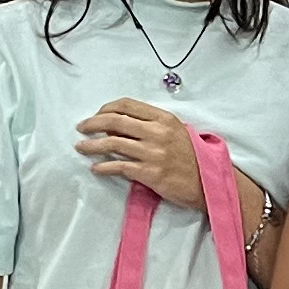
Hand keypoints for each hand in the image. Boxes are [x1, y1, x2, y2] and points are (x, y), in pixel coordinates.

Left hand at [75, 98, 215, 213]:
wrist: (207, 183)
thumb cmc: (191, 158)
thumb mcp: (176, 132)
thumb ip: (152, 124)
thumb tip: (121, 124)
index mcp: (164, 119)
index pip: (127, 105)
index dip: (106, 108)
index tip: (97, 115)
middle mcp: (157, 132)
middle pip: (115, 121)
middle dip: (92, 123)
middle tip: (81, 128)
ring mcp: (153, 153)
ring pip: (112, 143)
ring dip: (92, 145)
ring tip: (81, 147)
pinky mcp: (150, 173)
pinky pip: (119, 167)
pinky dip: (103, 167)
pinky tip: (95, 168)